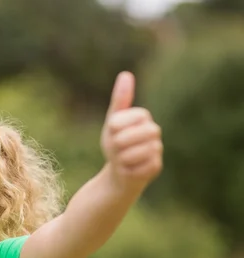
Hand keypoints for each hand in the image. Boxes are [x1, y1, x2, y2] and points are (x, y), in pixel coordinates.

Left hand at [100, 72, 162, 190]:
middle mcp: (154, 130)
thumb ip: (120, 100)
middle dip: (116, 146)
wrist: (120, 171)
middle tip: (118, 148)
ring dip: (121, 159)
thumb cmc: (116, 144)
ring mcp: (157, 149)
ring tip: (123, 159)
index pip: (119, 120)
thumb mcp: (113, 121)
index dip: (113, 128)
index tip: (114, 132)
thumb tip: (126, 74)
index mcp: (142, 116)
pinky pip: (136, 168)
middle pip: (125, 138)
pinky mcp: (156, 166)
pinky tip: (130, 169)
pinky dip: (127, 170)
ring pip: (131, 154)